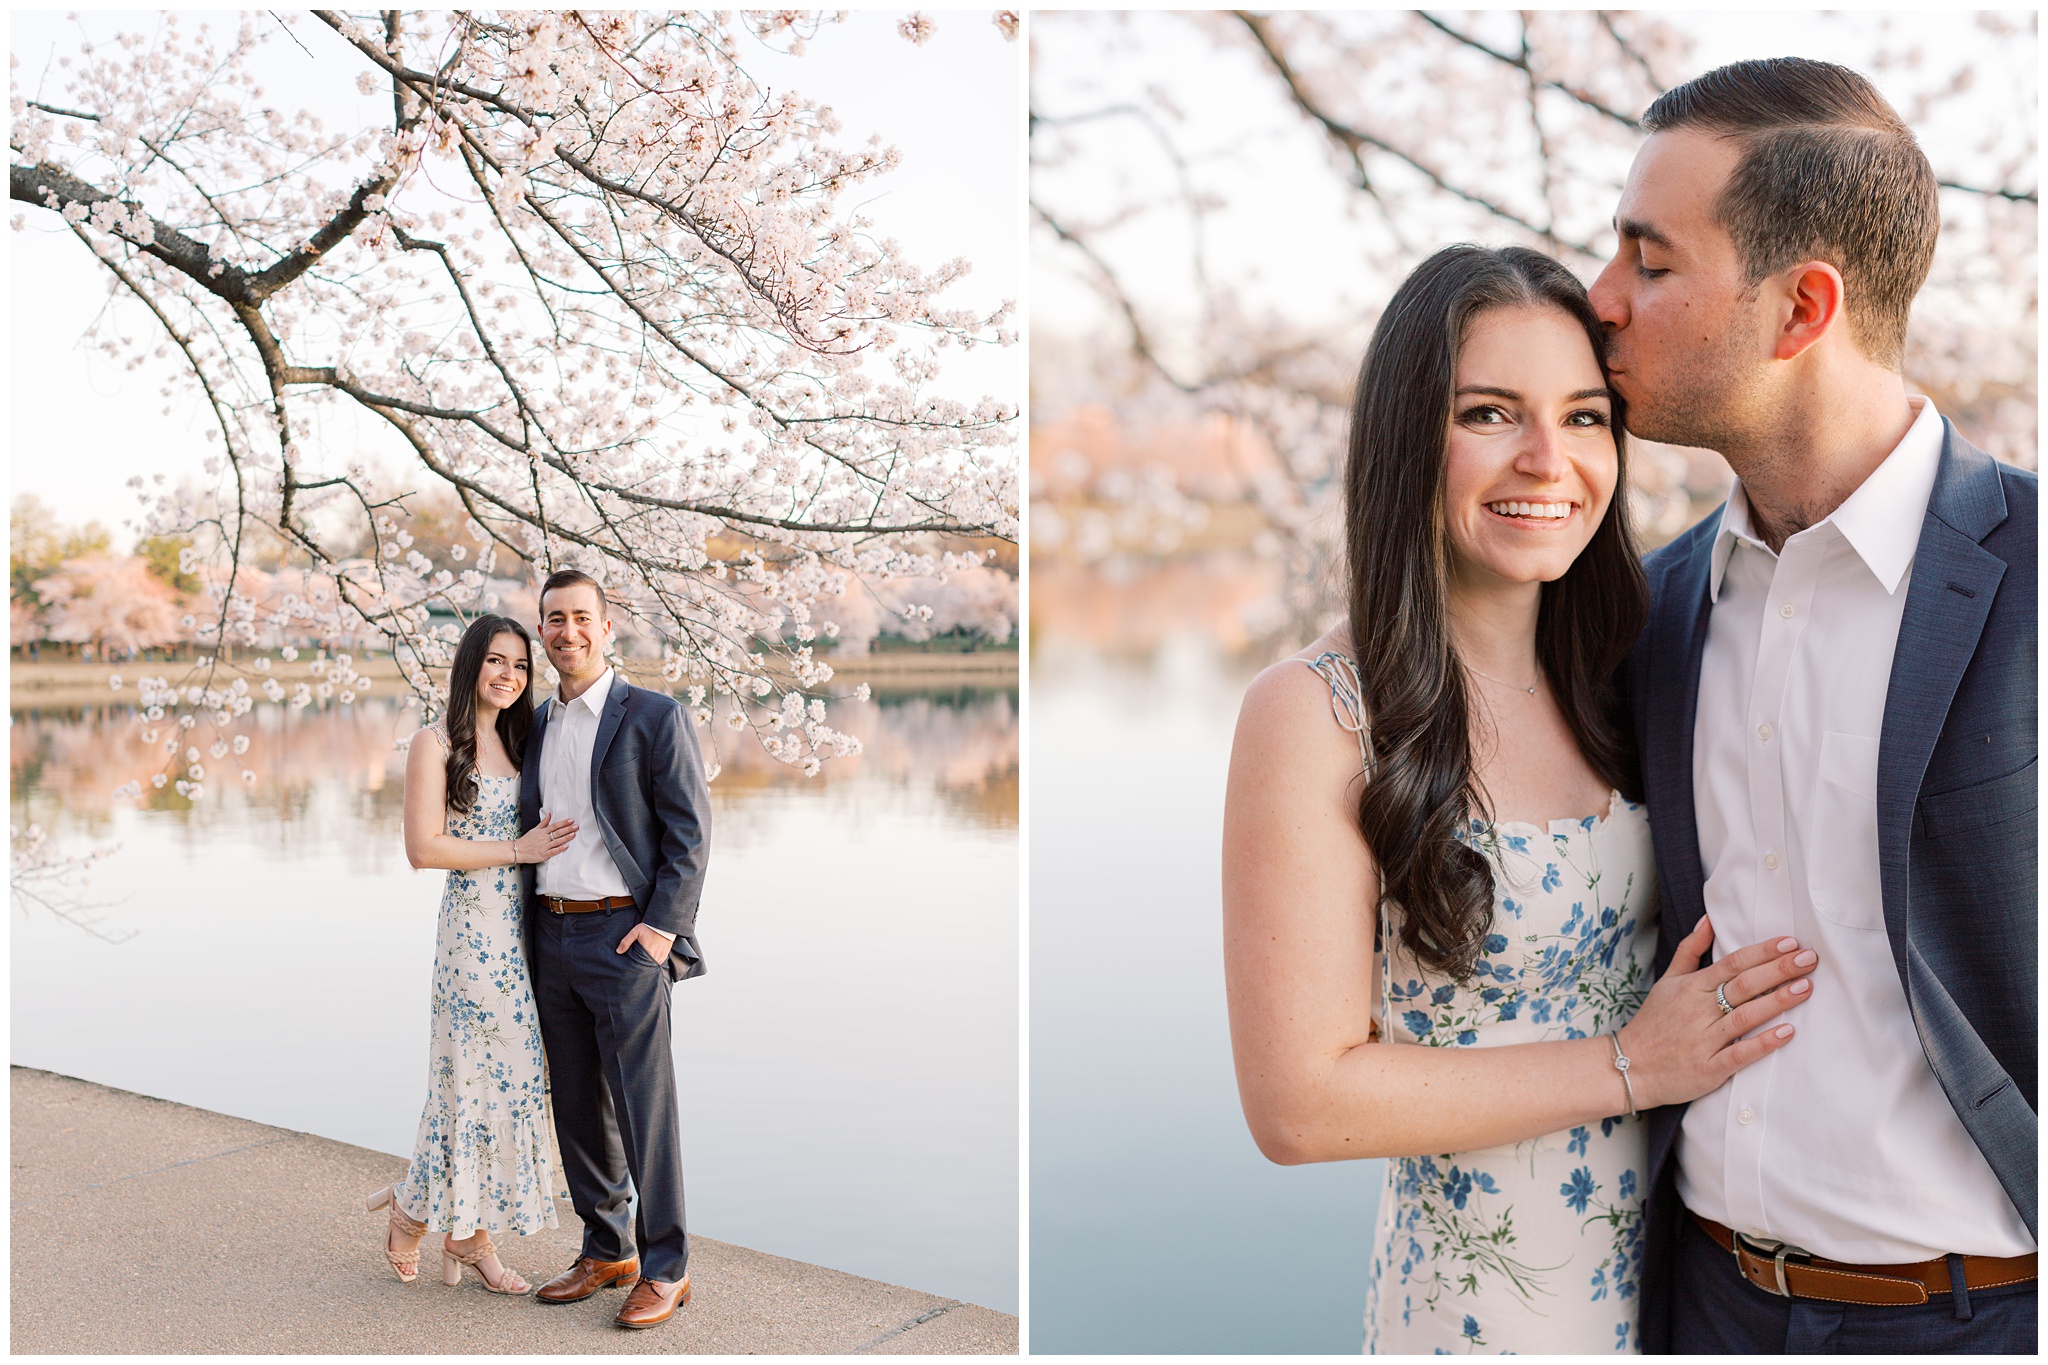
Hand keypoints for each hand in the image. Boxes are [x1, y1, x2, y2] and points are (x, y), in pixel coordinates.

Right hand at [513, 814, 576, 864]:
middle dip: (568, 829)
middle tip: (576, 826)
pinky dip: (559, 849)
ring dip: (566, 838)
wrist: (518, 850)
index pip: (555, 825)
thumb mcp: (535, 829)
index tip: (571, 820)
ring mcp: (544, 846)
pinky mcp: (543, 854)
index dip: (563, 823)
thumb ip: (543, 822)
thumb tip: (549, 814)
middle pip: (558, 832)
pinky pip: (553, 851)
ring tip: (573, 834)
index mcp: (542, 832)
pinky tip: (566, 846)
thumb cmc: (527, 840)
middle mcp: (544, 838)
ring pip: (557, 841)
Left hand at [616, 921, 675, 961]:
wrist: (663, 924)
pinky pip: (658, 962)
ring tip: (642, 962)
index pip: (639, 965)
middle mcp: (655, 957)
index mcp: (647, 953)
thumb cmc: (648, 928)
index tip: (631, 966)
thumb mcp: (635, 932)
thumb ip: (626, 942)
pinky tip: (650, 959)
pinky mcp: (665, 955)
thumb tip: (618, 951)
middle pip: (646, 966)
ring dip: (648, 964)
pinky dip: (654, 962)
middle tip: (636, 965)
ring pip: (652, 965)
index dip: (635, 966)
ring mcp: (661, 956)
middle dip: (641, 966)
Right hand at [1614, 916, 1818, 1110]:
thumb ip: (1689, 951)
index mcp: (1692, 987)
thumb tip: (1707, 920)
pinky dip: (1763, 1042)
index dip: (1763, 952)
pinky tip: (1787, 1032)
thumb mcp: (1667, 982)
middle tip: (1810, 959)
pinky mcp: (1709, 1067)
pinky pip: (1740, 1053)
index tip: (1790, 942)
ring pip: (1745, 1016)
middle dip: (1779, 970)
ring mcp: (1704, 1039)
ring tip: (1806, 988)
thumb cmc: (1653, 1023)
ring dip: (1777, 1001)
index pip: (1733, 963)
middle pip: (1744, 984)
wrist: (1630, 1067)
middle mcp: (1699, 1010)